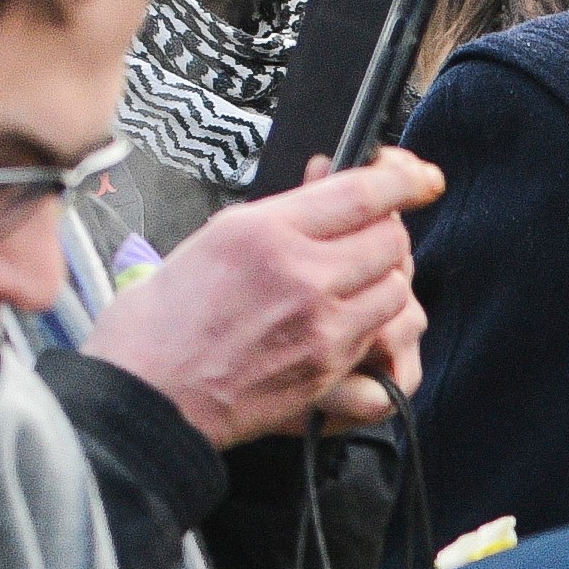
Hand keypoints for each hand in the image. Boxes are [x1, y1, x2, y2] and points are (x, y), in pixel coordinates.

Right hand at [78, 152, 436, 448]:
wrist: (148, 392)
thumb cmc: (164, 317)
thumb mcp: (215, 239)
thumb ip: (282, 214)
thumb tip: (327, 178)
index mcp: (265, 232)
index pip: (360, 194)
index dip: (401, 179)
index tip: (420, 176)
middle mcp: (302, 275)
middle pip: (391, 241)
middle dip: (385, 236)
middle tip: (364, 239)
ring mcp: (324, 326)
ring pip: (399, 291)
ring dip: (386, 284)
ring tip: (353, 286)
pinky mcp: (332, 371)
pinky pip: (388, 340)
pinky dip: (379, 328)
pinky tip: (352, 327)